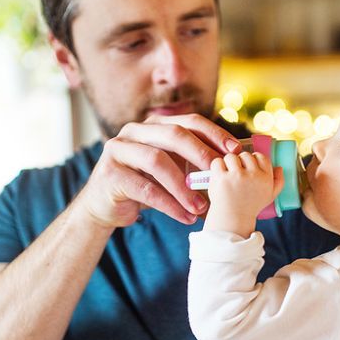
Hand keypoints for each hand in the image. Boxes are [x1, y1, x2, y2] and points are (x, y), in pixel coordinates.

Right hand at [76, 114, 239, 227]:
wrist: (104, 207)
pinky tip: (186, 217)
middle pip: (173, 135)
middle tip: (220, 174)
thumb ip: (191, 161)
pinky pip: (146, 190)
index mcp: (152, 125)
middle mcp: (133, 131)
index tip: (235, 150)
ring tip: (202, 207)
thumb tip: (231, 163)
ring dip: (184, 187)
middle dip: (201, 154)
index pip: (188, 121)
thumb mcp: (169, 169)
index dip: (214, 133)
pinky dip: (170, 205)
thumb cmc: (143, 186)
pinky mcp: (110, 174)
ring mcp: (118, 150)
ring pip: (158, 162)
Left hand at [203, 152, 283, 236]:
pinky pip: (218, 161)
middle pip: (245, 155)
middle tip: (236, 174)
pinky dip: (217, 167)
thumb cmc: (250, 207)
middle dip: (240, 162)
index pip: (261, 157)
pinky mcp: (222, 178)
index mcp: (265, 178)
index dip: (253, 159)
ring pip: (231, 157)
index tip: (248, 168)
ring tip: (228, 175)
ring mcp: (237, 176)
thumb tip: (279, 168)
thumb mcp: (270, 197)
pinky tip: (219, 176)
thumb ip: (278, 182)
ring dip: (228, 164)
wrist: (232, 219)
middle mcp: (253, 175)